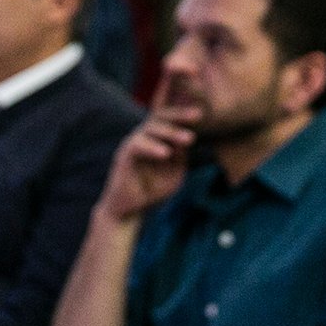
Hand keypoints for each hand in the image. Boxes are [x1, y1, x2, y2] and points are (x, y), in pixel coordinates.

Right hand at [98, 78, 202, 222]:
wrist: (129, 211)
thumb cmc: (152, 190)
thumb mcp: (175, 173)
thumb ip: (182, 157)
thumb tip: (188, 139)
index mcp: (156, 138)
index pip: (170, 120)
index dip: (184, 115)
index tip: (203, 114)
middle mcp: (142, 136)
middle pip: (159, 117)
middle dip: (179, 115)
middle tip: (198, 115)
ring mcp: (131, 144)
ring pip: (150, 129)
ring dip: (171, 132)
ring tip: (189, 139)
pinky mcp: (122, 156)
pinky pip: (136, 146)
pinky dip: (152, 148)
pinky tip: (166, 153)